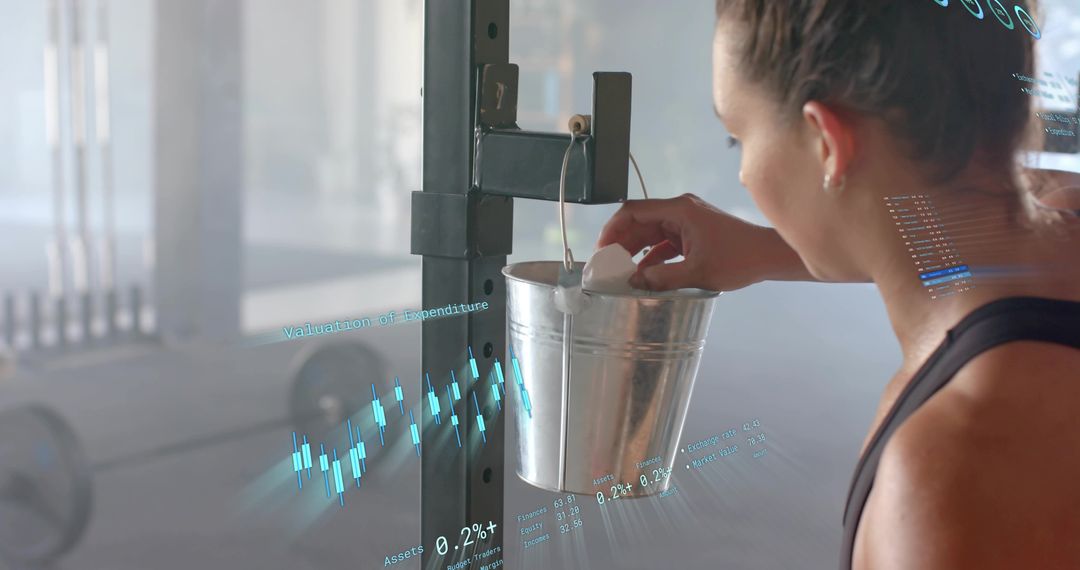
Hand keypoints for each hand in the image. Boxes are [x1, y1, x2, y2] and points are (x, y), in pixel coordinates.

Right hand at [595, 193, 808, 291]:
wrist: (768, 256)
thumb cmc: (740, 258)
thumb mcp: (698, 272)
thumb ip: (663, 278)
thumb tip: (634, 283)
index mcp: (679, 210)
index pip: (633, 211)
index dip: (613, 228)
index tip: (602, 249)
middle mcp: (680, 210)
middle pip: (639, 221)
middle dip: (621, 242)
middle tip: (606, 265)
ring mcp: (687, 221)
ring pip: (650, 233)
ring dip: (635, 251)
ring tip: (621, 271)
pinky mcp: (692, 233)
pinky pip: (664, 242)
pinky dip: (653, 256)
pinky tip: (644, 274)